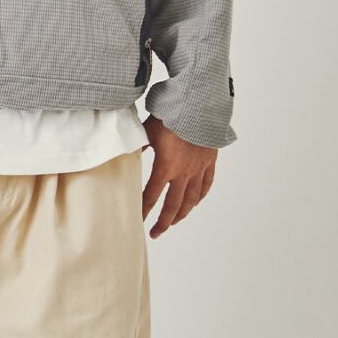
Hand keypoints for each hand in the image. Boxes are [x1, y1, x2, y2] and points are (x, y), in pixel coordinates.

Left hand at [140, 114, 217, 237]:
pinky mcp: (209, 161)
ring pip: (192, 198)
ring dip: (182, 213)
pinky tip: (195, 202)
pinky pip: (206, 184)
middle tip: (155, 233)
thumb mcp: (147, 129)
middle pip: (173, 205)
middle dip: (163, 221)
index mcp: (166, 167)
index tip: (138, 220)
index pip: (151, 195)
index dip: (144, 209)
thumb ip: (138, 145)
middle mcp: (184, 172)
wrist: (199, 105)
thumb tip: (128, 153)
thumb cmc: (171, 115)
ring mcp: (199, 168)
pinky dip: (200, 196)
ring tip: (174, 221)